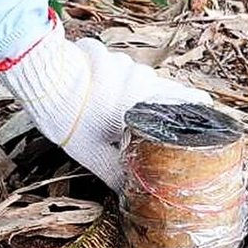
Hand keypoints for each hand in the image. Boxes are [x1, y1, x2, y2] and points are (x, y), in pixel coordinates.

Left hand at [0, 17, 210, 190]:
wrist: (42, 80)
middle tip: (146, 122)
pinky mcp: (103, 51)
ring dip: (128, 91)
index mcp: (146, 102)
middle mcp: (141, 76)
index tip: (205, 116)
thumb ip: (116, 175)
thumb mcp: (94, 156)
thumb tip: (131, 196)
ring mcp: (121, 61)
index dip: (199, 108)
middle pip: (162, 89)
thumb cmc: (70, 121)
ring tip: (109, 109)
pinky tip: (92, 90)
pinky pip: (113, 66)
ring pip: (136, 77)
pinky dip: (107, 78)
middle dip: (157, 105)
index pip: (189, 100)